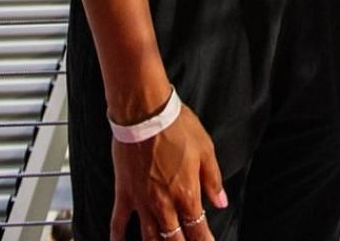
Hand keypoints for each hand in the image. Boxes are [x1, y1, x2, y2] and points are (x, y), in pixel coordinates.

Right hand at [109, 103, 224, 240]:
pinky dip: (118, 237)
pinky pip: (118, 221)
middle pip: (173, 240)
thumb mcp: (205, 150)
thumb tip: (221, 202)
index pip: (198, 230)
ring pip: (149, 237)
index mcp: (187, 194)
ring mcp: (142, 200)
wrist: (144, 111)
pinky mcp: (124, 192)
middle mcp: (164, 204)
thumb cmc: (175, 126)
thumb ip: (213, 180)